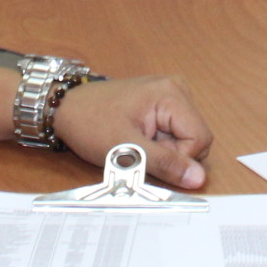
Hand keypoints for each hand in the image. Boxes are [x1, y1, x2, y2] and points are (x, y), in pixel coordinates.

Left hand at [58, 75, 210, 189]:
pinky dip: (159, 143)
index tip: (147, 155)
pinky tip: (137, 137)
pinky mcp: (162, 102)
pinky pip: (174, 132)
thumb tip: (199, 178)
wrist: (66, 108)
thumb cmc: (90, 124)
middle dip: (171, 153)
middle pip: (195, 137)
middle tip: (139, 148)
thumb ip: (165, 164)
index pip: (200, 139)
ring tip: (136, 142)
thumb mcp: (127, 150)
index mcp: (171, 94)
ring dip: (164, 150)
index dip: (178, 158)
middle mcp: (176, 88)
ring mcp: (170, 94)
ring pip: (186, 138)